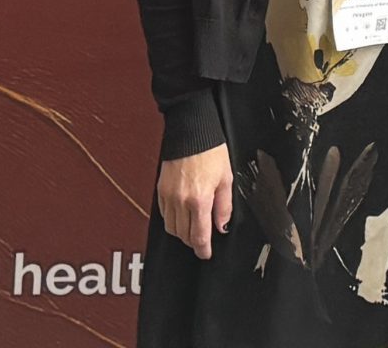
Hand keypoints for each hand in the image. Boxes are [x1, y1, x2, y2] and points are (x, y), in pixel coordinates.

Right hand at [156, 144, 234, 258]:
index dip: (202, 249)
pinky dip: (172, 220)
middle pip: (183, 235)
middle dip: (193, 242)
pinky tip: (182, 217)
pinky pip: (164, 215)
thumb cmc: (210, 152)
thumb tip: (222, 226)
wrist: (191, 133)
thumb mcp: (226, 179)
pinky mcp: (161, 190)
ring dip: (182, 233)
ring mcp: (168, 196)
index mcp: (199, 199)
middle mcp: (181, 201)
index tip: (205, 254)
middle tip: (202, 242)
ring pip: (171, 228)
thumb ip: (224, 206)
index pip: (198, 235)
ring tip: (193, 230)